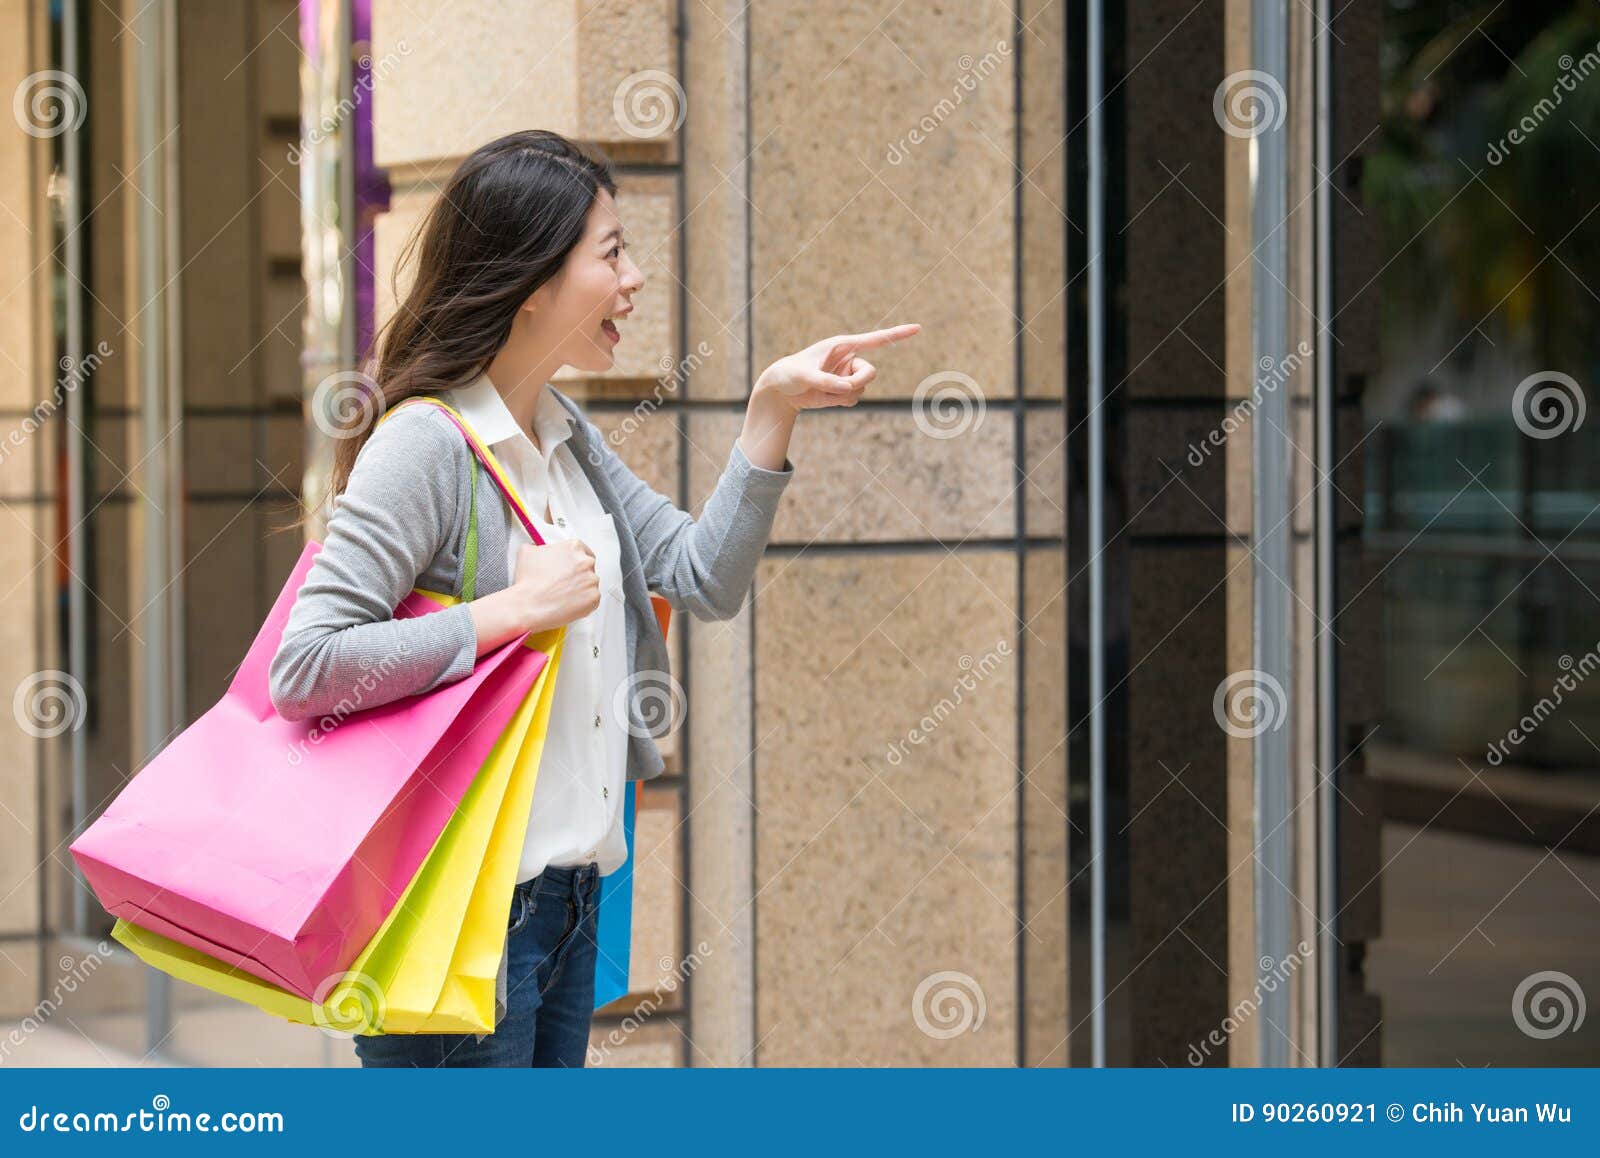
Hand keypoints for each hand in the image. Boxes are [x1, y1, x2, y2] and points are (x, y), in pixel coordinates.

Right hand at [512, 539, 600, 631]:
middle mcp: (586, 562)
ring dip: (580, 588)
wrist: (529, 604)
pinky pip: (592, 599)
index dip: (575, 560)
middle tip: (564, 582)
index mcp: (574, 547)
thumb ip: (539, 546)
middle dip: (578, 574)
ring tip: (563, 594)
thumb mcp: (527, 552)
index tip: (572, 565)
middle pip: (588, 566)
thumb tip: (539, 548)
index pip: (583, 550)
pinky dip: (583, 602)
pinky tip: (568, 602)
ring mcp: (592, 580)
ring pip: (590, 583)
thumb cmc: (528, 581)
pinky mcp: (593, 598)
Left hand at [755, 323, 920, 410]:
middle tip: (838, 388)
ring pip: (861, 389)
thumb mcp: (804, 375)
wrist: (782, 389)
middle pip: (870, 373)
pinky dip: (840, 402)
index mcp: (842, 344)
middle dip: (857, 383)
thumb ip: (824, 381)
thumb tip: (847, 388)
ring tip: (821, 391)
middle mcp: (849, 359)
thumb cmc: (789, 373)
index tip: (918, 328)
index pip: (875, 339)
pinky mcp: (844, 390)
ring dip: (842, 395)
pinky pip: (854, 399)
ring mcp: (848, 375)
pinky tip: (826, 398)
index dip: (897, 334)